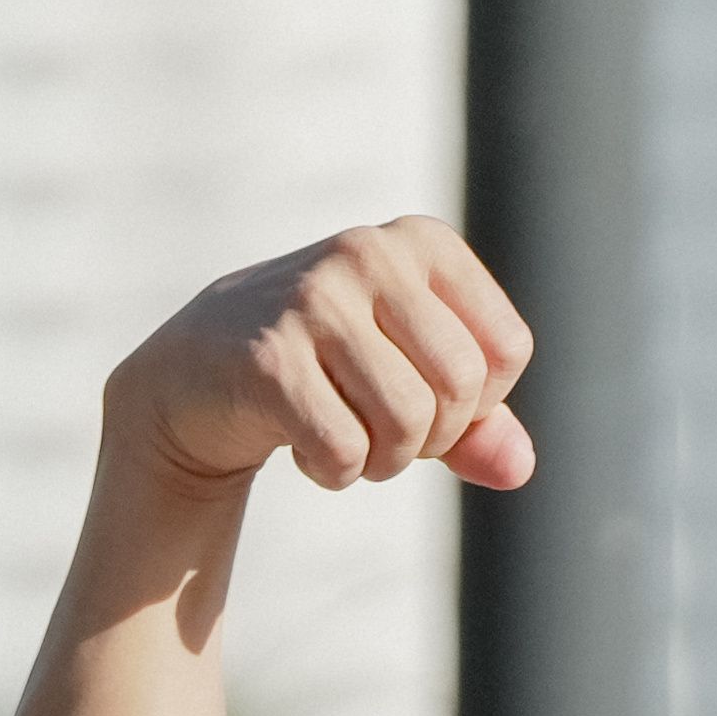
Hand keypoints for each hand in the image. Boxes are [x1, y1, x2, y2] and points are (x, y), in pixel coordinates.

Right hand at [108, 219, 539, 504]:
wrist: (197, 374)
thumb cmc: (324, 372)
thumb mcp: (410, 380)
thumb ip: (477, 425)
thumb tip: (518, 470)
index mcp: (420, 242)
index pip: (505, 352)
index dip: (476, 406)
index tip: (420, 398)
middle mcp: (370, 253)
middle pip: (460, 390)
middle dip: (428, 440)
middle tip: (379, 434)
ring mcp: (315, 299)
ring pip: (407, 422)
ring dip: (380, 461)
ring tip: (343, 442)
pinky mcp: (270, 357)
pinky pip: (344, 449)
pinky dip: (332, 473)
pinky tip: (298, 446)